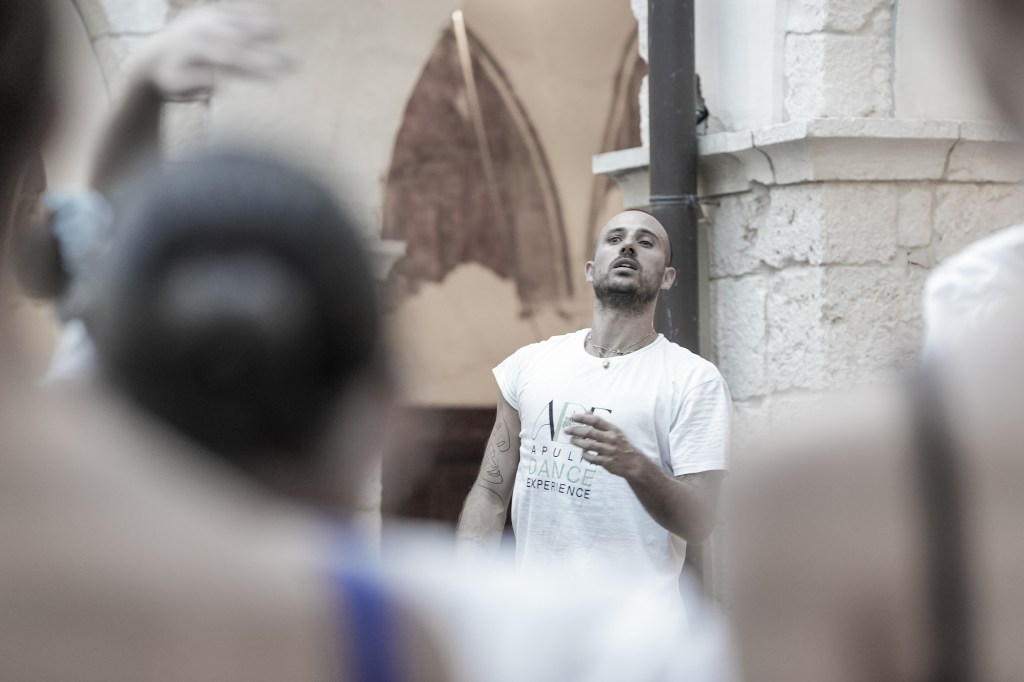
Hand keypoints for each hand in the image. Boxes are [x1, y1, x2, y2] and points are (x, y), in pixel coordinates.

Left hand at [134, 3, 293, 99]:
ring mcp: (207, 17)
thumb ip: (196, 82)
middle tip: (292, 63)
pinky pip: (236, 14)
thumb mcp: (177, 85)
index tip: (277, 74)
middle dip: (267, 52)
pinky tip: (274, 22)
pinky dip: (254, 17)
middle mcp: (203, 29)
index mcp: (197, 48)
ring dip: (263, 28)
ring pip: (239, 24)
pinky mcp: (211, 12)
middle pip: (241, 41)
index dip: (256, 64)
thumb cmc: (171, 76)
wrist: (155, 54)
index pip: (233, 57)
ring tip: (283, 30)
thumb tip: (217, 80)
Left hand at [564, 412, 652, 479]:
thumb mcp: (613, 431)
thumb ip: (599, 422)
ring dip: (578, 442)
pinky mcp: (607, 462)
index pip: (596, 421)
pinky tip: (583, 453)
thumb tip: (586, 412)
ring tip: (571, 440)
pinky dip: (585, 455)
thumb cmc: (621, 444)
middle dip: (576, 430)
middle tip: (566, 429)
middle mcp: (611, 439)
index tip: (572, 417)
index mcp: (612, 429)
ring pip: (589, 445)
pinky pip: (592, 458)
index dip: (583, 418)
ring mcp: (609, 450)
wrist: (633, 463)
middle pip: (590, 433)